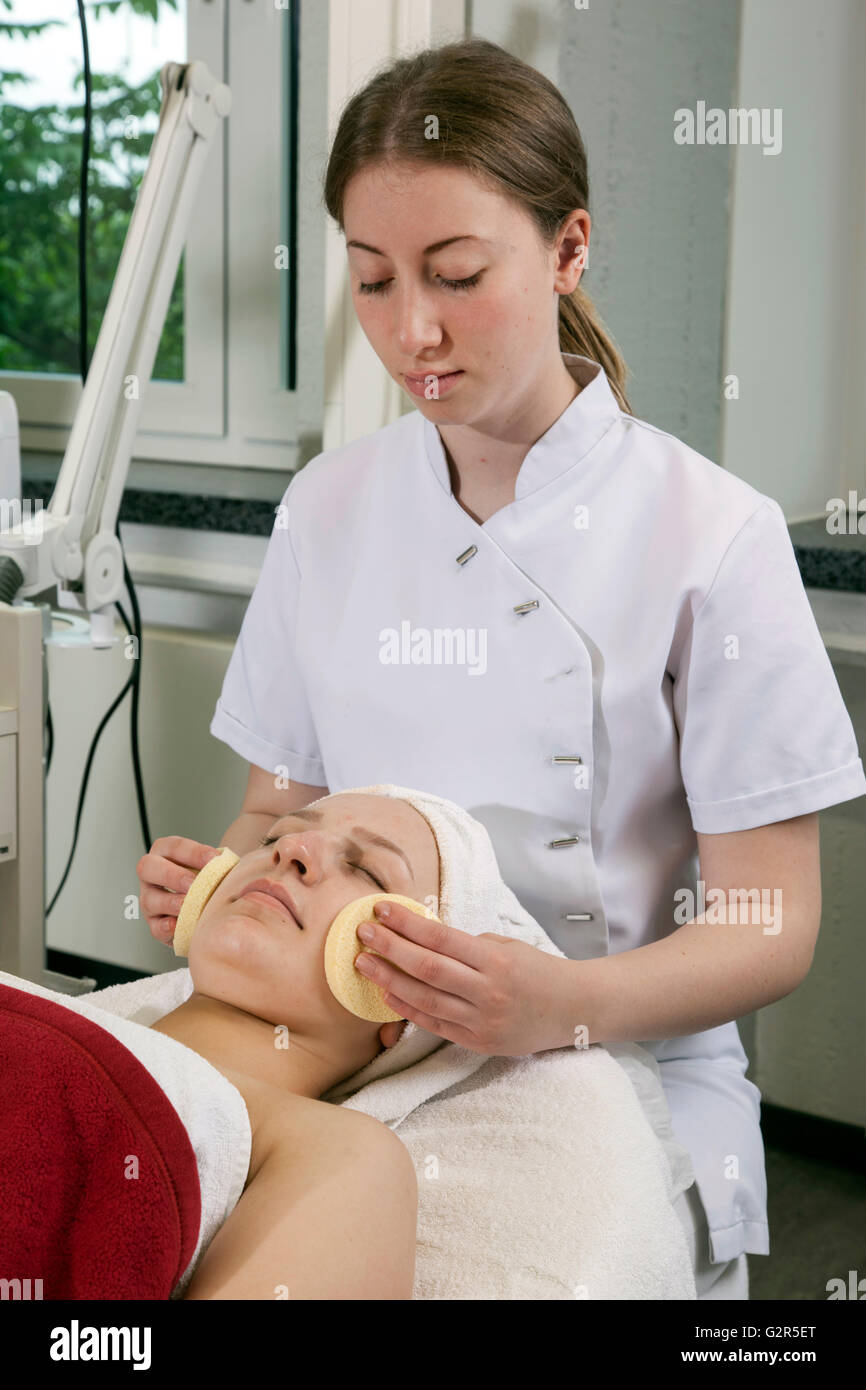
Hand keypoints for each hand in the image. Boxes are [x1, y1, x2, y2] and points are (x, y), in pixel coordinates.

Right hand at [137, 836, 222, 944]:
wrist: (208, 903)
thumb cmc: (209, 879)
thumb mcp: (213, 866)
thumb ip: (220, 864)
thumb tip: (235, 869)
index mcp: (166, 851)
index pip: (174, 847)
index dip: (193, 852)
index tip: (214, 859)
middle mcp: (151, 874)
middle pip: (148, 867)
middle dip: (173, 875)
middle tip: (194, 884)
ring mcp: (149, 899)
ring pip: (150, 899)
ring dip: (170, 903)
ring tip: (189, 906)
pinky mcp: (155, 923)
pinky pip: (156, 927)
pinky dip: (167, 927)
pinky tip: (179, 925)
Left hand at [356, 900, 561, 1056]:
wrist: (573, 1009)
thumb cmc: (538, 970)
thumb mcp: (507, 946)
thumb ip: (468, 947)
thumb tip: (425, 940)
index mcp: (495, 960)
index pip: (440, 938)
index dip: (407, 924)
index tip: (381, 910)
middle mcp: (487, 991)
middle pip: (426, 968)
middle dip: (390, 948)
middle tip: (363, 933)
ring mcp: (482, 1020)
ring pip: (425, 999)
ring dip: (389, 980)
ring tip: (364, 964)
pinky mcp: (478, 1042)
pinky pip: (435, 1024)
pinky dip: (408, 1009)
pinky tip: (386, 995)